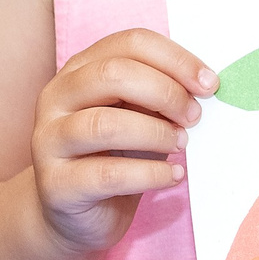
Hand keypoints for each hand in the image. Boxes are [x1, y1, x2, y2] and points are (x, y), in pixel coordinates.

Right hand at [31, 29, 210, 252]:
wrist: (76, 216)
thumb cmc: (116, 156)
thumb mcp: (140, 116)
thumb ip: (159, 95)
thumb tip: (204, 85)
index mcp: (80, 70)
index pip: (129, 43)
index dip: (175, 59)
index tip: (209, 84)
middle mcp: (56, 98)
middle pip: (113, 74)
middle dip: (166, 93)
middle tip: (194, 116)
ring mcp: (49, 141)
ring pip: (106, 124)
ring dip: (156, 133)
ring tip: (181, 144)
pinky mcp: (56, 185)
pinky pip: (107, 174)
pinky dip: (151, 174)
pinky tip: (173, 175)